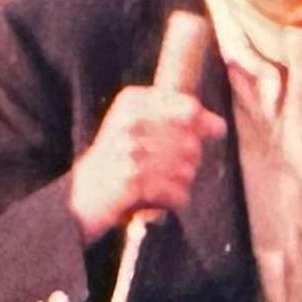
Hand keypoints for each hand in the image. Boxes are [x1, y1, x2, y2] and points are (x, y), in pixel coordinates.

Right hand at [66, 84, 221, 239]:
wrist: (81, 196)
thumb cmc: (117, 161)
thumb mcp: (140, 128)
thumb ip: (180, 122)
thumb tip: (220, 125)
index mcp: (131, 102)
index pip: (189, 108)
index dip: (200, 125)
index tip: (196, 136)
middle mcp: (129, 122)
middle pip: (190, 142)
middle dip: (188, 161)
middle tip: (168, 169)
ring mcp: (129, 153)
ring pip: (186, 169)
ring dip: (180, 182)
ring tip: (162, 183)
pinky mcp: (131, 183)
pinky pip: (176, 192)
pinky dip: (175, 199)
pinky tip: (163, 198)